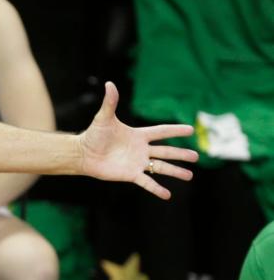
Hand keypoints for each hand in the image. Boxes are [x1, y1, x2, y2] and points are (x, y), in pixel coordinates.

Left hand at [77, 82, 197, 198]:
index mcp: (138, 135)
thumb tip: (109, 83)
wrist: (83, 154)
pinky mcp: (130, 174)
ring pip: (161, 168)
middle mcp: (141, 149)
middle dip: (181, 154)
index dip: (175, 130)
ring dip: (175, 172)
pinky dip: (156, 189)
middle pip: (166, 152)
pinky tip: (168, 195)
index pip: (161, 132)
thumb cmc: (93, 135)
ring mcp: (137, 163)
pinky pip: (147, 182)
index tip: (190, 129)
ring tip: (190, 175)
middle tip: (196, 157)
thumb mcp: (103, 118)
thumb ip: (110, 102)